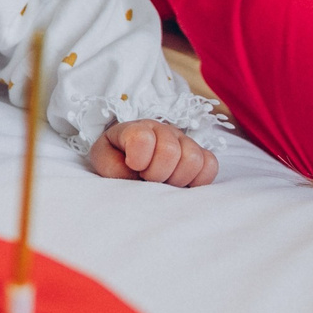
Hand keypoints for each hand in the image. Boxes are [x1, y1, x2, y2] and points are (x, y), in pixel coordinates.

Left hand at [89, 119, 218, 186]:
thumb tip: (134, 173)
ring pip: (193, 159)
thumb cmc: (116, 160)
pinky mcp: (200, 156)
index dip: (138, 160)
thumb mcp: (102, 161)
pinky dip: (197, 180)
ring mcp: (184, 142)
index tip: (133, 167)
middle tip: (147, 179)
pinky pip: (210, 166)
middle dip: (156, 173)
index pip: (143, 138)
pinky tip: (180, 183)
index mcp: (136, 128)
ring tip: (163, 183)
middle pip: (170, 151)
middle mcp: (163, 130)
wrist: (128, 158)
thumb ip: (111, 166)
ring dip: (176, 178)